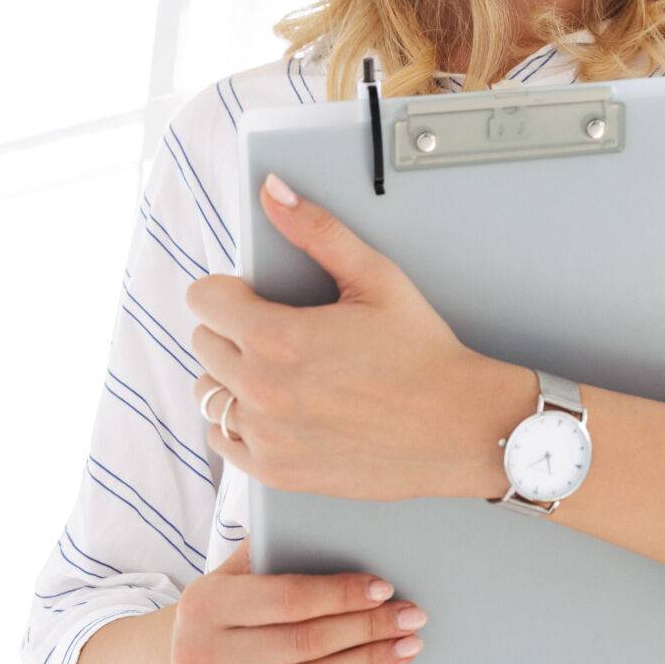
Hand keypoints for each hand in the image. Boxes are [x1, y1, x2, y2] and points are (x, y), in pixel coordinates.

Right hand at [169, 538, 428, 663]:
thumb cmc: (226, 610)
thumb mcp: (233, 573)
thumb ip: (272, 549)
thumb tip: (332, 517)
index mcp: (203, 604)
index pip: (290, 598)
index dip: (343, 594)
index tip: (386, 588)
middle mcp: (199, 655)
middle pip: (306, 643)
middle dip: (369, 628)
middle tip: (412, 618)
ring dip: (369, 663)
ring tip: (405, 647)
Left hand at [186, 171, 507, 501]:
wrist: (461, 428)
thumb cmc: (425, 354)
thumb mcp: (377, 279)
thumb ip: (317, 230)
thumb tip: (273, 193)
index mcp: (280, 338)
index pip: (203, 301)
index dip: (229, 290)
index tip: (254, 296)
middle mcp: (263, 390)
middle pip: (203, 343)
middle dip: (233, 329)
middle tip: (281, 333)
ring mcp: (267, 435)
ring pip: (208, 393)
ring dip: (231, 377)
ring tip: (279, 372)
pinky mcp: (276, 470)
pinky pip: (222, 440)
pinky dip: (240, 423)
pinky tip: (278, 409)